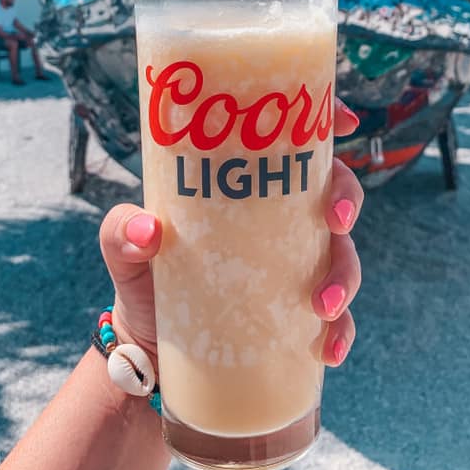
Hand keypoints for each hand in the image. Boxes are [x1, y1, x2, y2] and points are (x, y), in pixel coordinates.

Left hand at [99, 98, 362, 370]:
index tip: (346, 121)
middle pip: (335, 191)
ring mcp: (296, 265)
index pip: (297, 142)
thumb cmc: (143, 274)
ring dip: (344, 275)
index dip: (329, 121)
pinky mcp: (298, 313)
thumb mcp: (124, 248)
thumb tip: (148, 231)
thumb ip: (122, 232)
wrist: (147, 345)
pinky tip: (329, 348)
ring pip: (343, 255)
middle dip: (347, 199)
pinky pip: (336, 318)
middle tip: (336, 220)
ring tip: (322, 304)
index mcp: (249, 186)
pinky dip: (341, 331)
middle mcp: (280, 219)